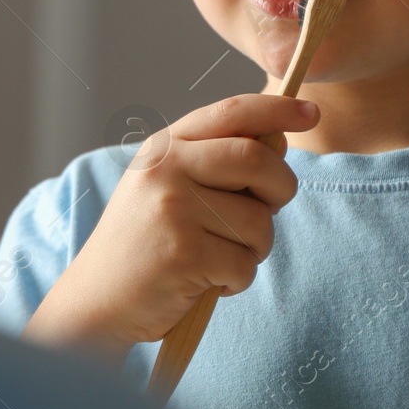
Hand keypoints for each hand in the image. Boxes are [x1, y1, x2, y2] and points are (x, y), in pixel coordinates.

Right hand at [21, 93, 317, 364]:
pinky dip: (236, 280)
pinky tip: (205, 281)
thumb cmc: (144, 243)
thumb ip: (216, 161)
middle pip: (257, 159)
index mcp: (164, 147)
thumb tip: (278, 140)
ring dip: (254, 248)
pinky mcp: (183, 253)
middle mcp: (166, 169)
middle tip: (268, 209)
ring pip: (259, 222)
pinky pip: (245, 264)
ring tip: (216, 257)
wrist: (97, 299)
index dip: (276, 109)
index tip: (310, 112)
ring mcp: (173, 209)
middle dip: (281, 188)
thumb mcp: (167, 187)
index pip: (230, 113)